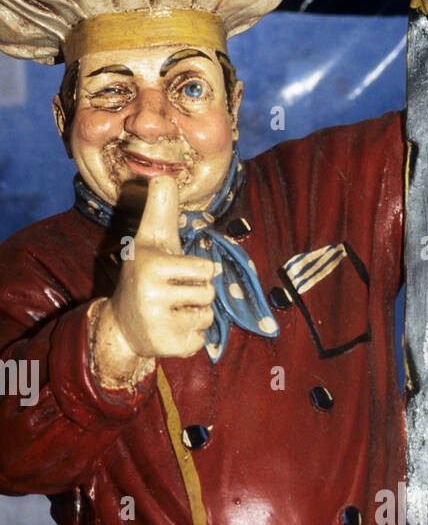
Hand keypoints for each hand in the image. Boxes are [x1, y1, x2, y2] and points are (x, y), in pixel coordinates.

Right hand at [93, 175, 215, 386]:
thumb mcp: (149, 240)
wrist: (121, 323)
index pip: (207, 270)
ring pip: (207, 316)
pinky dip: (192, 336)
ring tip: (173, 310)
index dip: (199, 271)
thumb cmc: (143, 274)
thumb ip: (160, 211)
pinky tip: (171, 329)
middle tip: (174, 294)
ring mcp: (159, 324)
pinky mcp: (168, 348)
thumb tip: (163, 177)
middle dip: (198, 293)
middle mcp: (151, 295)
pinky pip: (201, 339)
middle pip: (209, 293)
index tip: (177, 272)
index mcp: (151, 266)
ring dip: (196, 314)